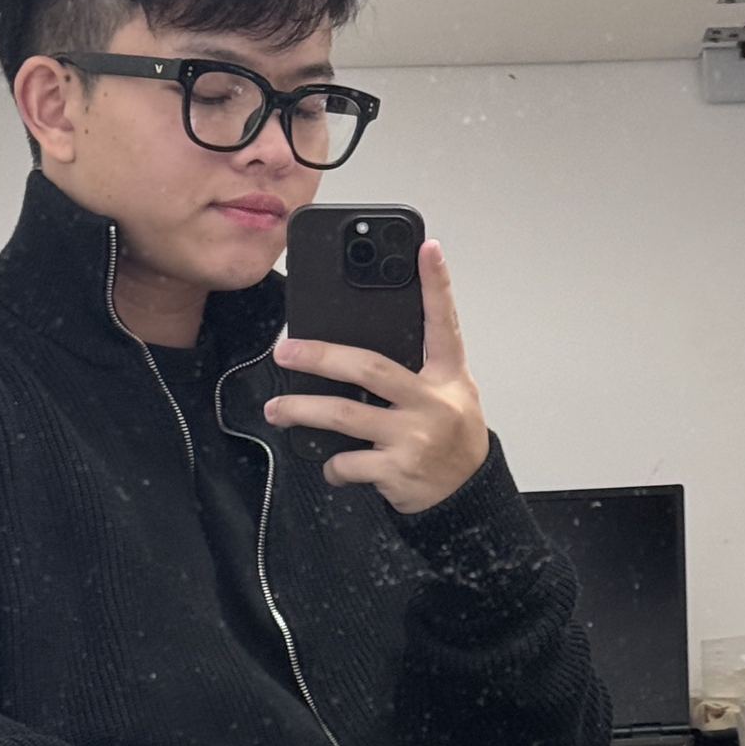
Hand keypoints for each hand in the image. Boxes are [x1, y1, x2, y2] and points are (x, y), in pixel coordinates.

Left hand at [266, 240, 489, 514]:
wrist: (467, 495)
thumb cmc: (453, 438)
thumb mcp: (452, 392)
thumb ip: (418, 365)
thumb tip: (359, 347)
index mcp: (447, 377)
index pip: (444, 323)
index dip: (438, 285)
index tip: (427, 250)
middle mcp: (431, 404)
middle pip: (368, 368)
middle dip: (320, 357)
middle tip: (285, 350)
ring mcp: (413, 438)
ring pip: (344, 416)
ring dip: (302, 410)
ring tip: (277, 408)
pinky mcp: (397, 472)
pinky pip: (348, 462)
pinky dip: (331, 465)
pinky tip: (330, 464)